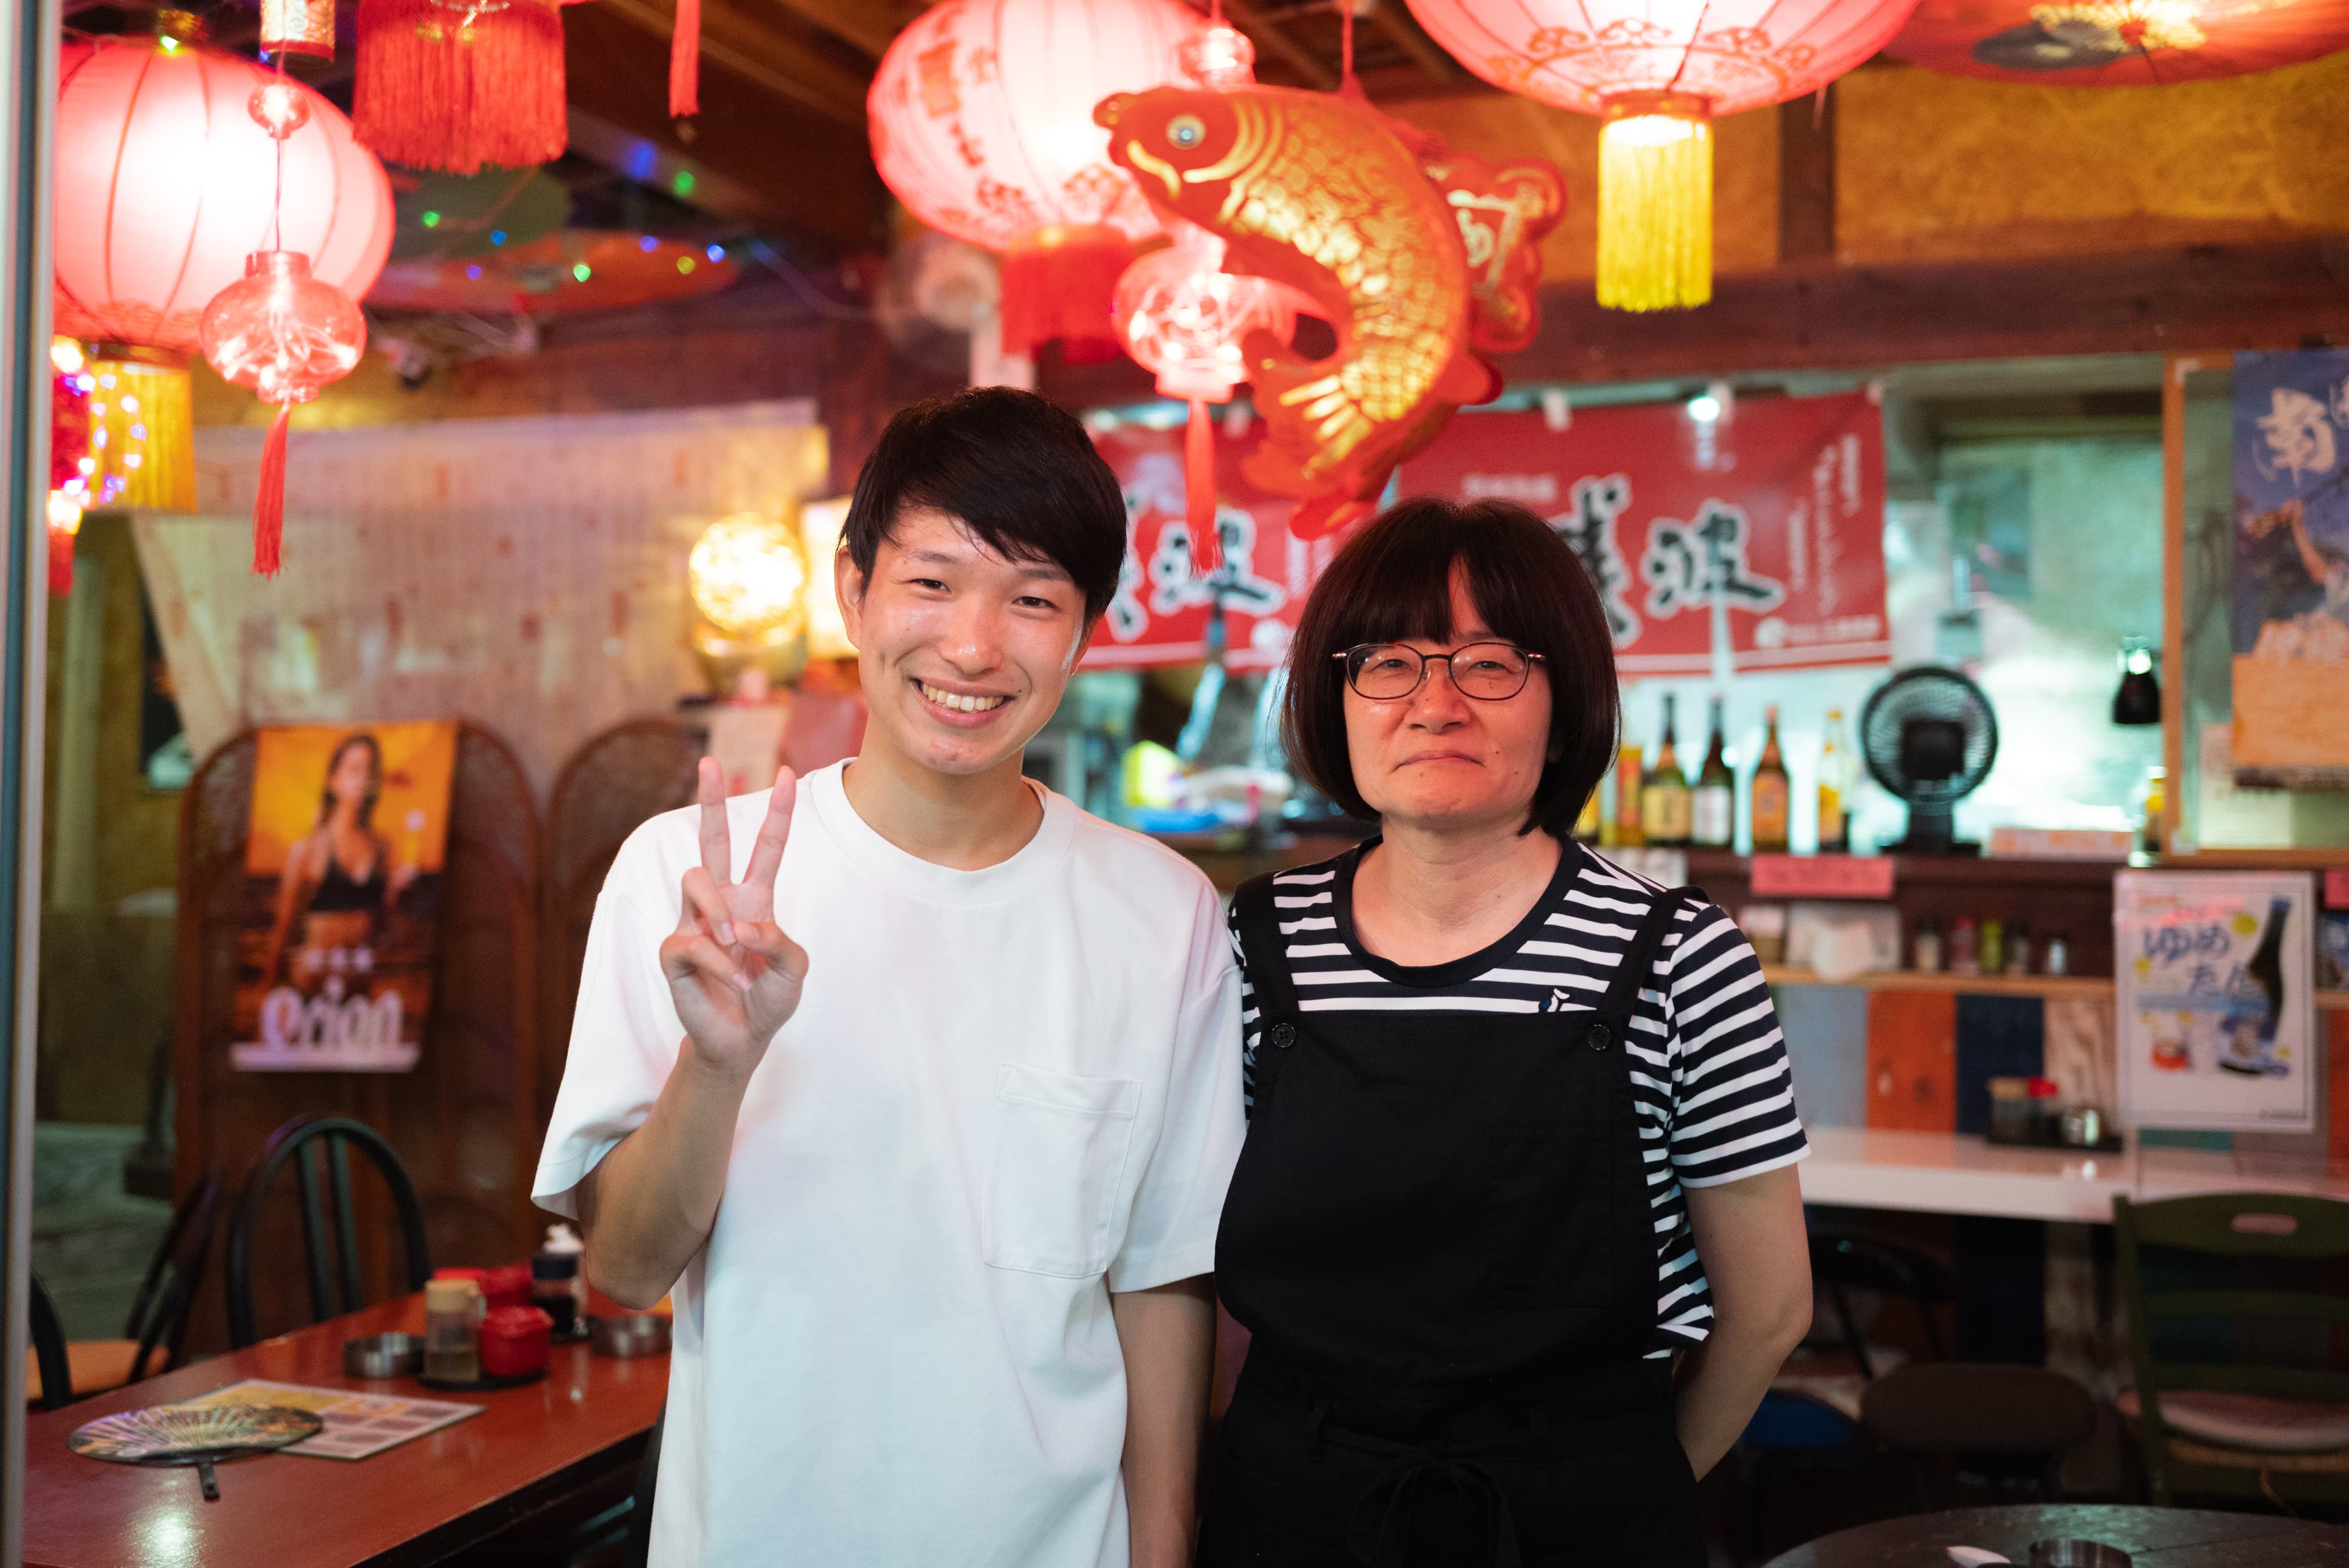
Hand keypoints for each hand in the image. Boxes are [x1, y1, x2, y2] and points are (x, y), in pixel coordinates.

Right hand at [660, 760, 808, 1080]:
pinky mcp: (673, 950)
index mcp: (754, 898)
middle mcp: (720, 902)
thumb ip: (780, 944)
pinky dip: (716, 961)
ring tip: (734, 944)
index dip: (778, 813)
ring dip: (718, 911)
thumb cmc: (768, 999)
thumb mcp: (794, 970)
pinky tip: (729, 981)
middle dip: (711, 800)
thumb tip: (741, 927)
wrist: (742, 1040)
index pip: (766, 848)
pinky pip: (690, 940)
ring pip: (696, 880)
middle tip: (710, 761)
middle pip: (711, 841)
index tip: (789, 773)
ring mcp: (693, 922)